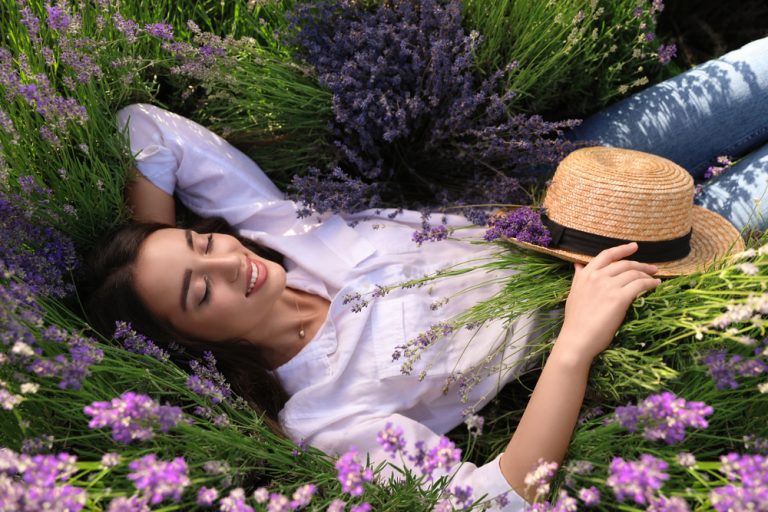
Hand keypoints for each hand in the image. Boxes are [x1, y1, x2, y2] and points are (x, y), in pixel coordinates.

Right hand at [556, 242, 660, 363]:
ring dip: (647, 274)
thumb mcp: (574, 293)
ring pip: (634, 273)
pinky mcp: (620, 298)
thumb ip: (579, 278)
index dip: (622, 249)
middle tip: (651, 268)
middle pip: (624, 264)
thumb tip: (578, 265)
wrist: (577, 338)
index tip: (634, 246)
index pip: (606, 255)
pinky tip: (655, 285)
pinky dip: (650, 283)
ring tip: (655, 278)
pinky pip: (640, 285)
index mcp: (586, 275)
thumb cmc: (575, 321)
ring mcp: (609, 286)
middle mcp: (597, 276)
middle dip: (640, 265)